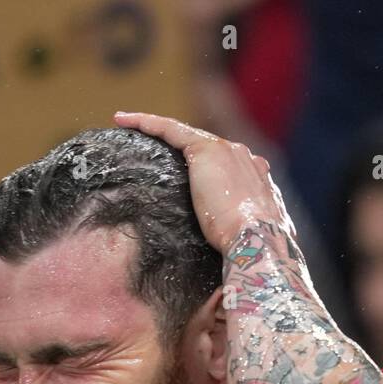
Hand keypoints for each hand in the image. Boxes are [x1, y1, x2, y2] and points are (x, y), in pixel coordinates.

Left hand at [113, 111, 294, 253]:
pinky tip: (124, 120)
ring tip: (128, 124)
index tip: (186, 173)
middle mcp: (242, 157)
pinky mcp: (206, 150)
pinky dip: (147, 123)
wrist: (258, 240)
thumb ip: (240, 235)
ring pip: (184, 133)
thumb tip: (229, 264)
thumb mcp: (248, 239)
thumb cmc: (253, 249)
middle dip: (177, 145)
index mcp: (256, 177)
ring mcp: (226, 150)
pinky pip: (170, 129)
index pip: (225, 164)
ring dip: (154, 127)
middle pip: (202, 145)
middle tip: (149, 148)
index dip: (204, 166)